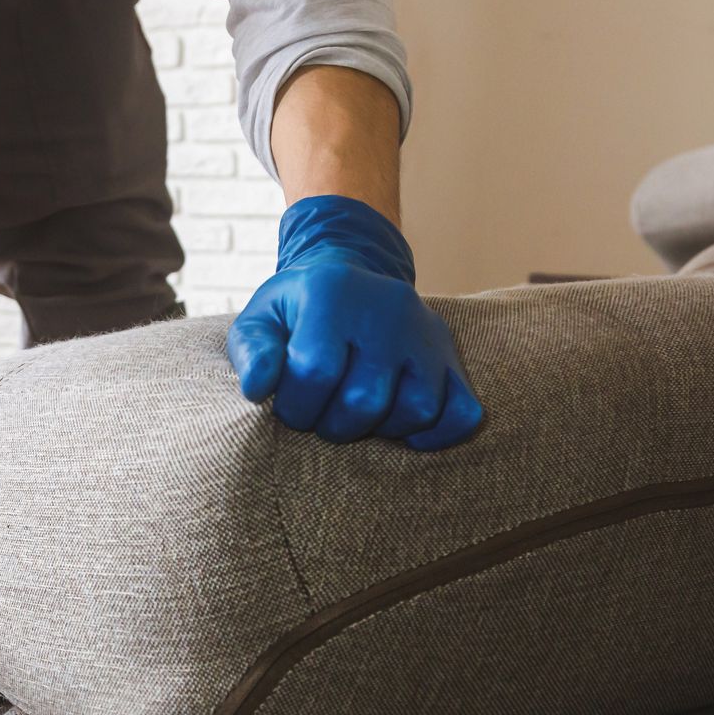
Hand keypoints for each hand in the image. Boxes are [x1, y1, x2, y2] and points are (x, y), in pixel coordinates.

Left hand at [226, 196, 482, 450]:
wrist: (349, 281)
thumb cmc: (298, 312)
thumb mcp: (260, 319)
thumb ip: (252, 351)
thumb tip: (258, 388)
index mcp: (335, 292)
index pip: (315, 371)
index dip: (295, 405)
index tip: (288, 404)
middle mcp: (389, 308)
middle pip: (366, 399)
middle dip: (333, 424)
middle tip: (321, 415)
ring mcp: (426, 333)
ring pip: (417, 410)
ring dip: (381, 430)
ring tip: (358, 414)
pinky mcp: (451, 358)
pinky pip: (461, 413)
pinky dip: (435, 433)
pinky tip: (402, 429)